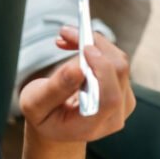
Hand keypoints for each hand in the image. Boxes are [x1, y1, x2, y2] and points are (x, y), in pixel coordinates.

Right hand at [18, 33, 135, 142]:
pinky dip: (97, 48)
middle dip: (94, 45)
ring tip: (66, 38)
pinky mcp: (123, 88)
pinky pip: (116, 60)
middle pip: (118, 73)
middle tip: (66, 32)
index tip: (84, 48)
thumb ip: (55, 89)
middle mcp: (114, 116)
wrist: (58, 124)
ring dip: (94, 43)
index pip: (110, 99)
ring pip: (119, 62)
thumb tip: (77, 69)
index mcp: (91, 126)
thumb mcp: (35, 105)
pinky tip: (77, 48)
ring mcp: (123, 103)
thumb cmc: (44, 116)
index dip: (102, 70)